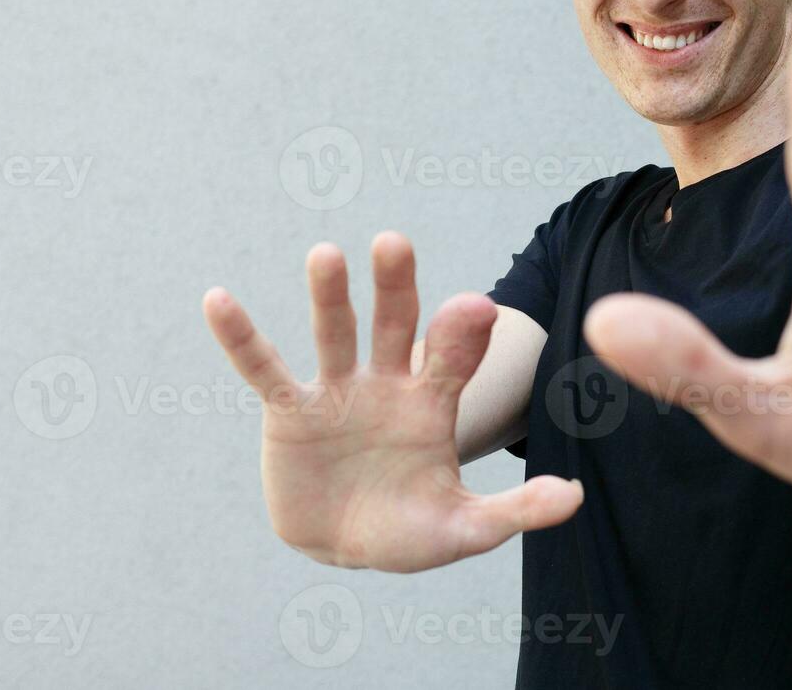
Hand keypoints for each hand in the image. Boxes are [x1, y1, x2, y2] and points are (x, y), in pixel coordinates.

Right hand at [203, 232, 582, 570]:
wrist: (348, 548)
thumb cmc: (411, 532)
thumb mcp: (464, 528)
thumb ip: (515, 511)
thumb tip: (574, 498)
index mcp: (434, 401)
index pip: (453, 357)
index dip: (462, 333)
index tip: (476, 306)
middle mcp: (387, 383)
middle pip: (395, 324)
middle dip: (395, 286)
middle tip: (395, 243)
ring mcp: (337, 391)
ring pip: (334, 333)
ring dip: (329, 296)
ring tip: (326, 254)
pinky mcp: (290, 412)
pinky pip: (264, 369)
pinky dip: (241, 337)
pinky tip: (218, 298)